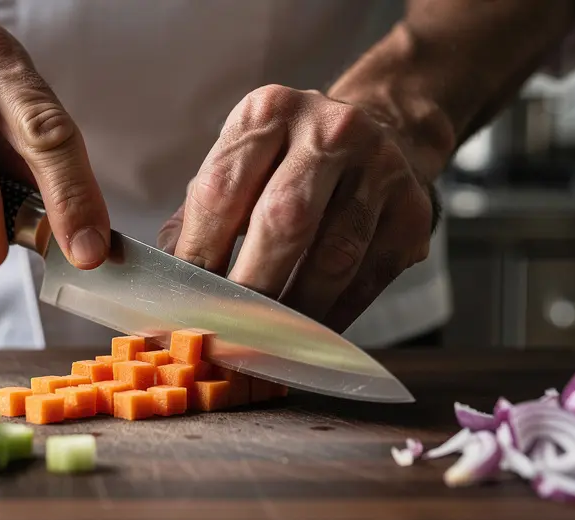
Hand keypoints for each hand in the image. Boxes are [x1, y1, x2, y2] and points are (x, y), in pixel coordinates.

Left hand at [158, 85, 437, 330]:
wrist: (385, 135)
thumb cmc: (288, 165)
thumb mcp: (239, 168)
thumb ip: (198, 222)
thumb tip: (161, 290)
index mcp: (267, 113)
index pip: (222, 191)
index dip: (200, 258)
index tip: (182, 308)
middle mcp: (327, 130)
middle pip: (282, 223)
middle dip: (249, 292)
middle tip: (224, 339)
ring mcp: (380, 167)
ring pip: (332, 259)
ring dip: (293, 316)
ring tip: (264, 350)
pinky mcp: (413, 210)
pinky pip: (367, 279)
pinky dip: (333, 317)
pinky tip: (307, 339)